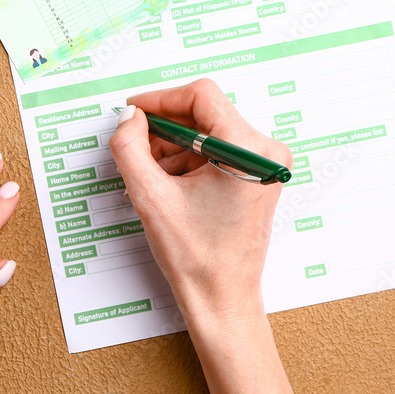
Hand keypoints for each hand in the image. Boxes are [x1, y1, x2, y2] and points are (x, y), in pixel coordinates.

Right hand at [108, 79, 291, 328]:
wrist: (222, 298)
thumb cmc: (196, 257)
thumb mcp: (150, 197)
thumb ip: (130, 148)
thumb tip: (129, 117)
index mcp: (247, 150)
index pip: (201, 95)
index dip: (160, 99)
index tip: (133, 112)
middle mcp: (265, 151)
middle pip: (205, 113)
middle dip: (165, 128)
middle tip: (135, 148)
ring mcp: (265, 164)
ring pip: (209, 131)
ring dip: (174, 147)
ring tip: (151, 177)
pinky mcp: (258, 176)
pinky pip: (218, 150)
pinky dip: (189, 160)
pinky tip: (169, 185)